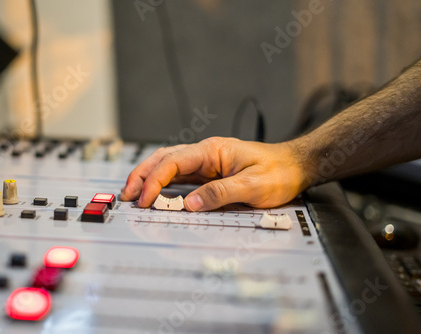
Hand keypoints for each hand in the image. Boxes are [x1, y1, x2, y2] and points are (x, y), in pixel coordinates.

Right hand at [120, 137, 308, 210]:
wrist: (293, 168)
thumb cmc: (277, 173)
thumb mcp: (252, 186)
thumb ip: (220, 193)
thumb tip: (189, 204)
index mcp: (212, 150)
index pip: (174, 162)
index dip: (155, 180)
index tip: (146, 199)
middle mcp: (205, 153)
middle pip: (163, 159)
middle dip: (142, 175)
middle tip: (128, 194)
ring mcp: (205, 162)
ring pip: (167, 164)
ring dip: (148, 177)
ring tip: (133, 192)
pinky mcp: (208, 172)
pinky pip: (179, 175)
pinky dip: (162, 182)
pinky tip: (154, 192)